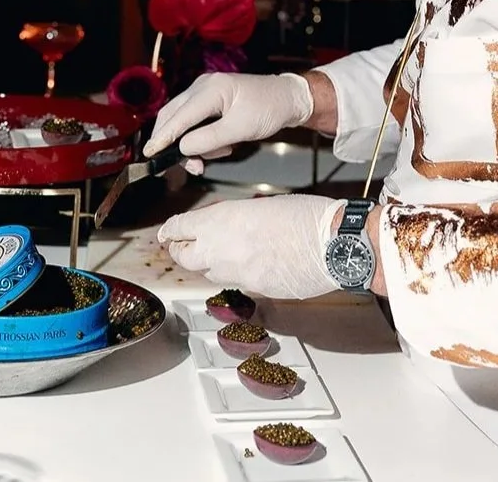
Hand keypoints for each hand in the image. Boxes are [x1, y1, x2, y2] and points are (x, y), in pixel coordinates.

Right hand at [143, 73, 312, 172]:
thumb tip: (183, 149)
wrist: (288, 99)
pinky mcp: (210, 99)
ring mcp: (205, 90)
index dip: (162, 137)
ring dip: (194, 143)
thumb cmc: (269, 110)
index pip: (179, 116)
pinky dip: (202, 137)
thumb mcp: (241, 129)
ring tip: (218, 154)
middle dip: (176, 144)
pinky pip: (195, 120)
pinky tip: (222, 145)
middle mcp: (203, 86)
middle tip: (189, 167)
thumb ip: (209, 139)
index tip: (150, 155)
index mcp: (211, 89)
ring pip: (183, 120)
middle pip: (173, 116)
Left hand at [158, 195, 344, 299]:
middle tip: (181, 246)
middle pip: (184, 257)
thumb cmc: (304, 216)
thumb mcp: (261, 205)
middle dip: (180, 251)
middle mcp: (221, 250)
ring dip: (205, 264)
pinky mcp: (254, 292)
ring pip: (207, 273)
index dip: (171, 230)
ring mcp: (236, 275)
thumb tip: (226, 228)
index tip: (166, 232)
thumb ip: (236, 219)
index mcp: (221, 220)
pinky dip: (234, 275)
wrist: (331, 245)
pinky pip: (234, 283)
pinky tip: (247, 265)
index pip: (180, 227)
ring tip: (215, 254)